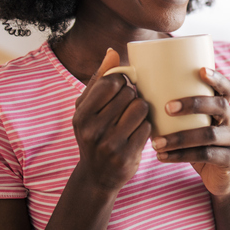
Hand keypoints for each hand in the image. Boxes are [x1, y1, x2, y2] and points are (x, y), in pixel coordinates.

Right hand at [72, 49, 151, 193]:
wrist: (96, 176)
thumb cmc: (93, 134)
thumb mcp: (87, 109)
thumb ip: (100, 80)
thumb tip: (112, 52)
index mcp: (81, 114)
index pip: (112, 82)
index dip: (123, 81)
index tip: (123, 88)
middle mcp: (92, 129)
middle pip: (129, 94)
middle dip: (133, 95)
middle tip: (130, 103)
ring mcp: (109, 144)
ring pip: (141, 108)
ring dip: (143, 110)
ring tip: (136, 115)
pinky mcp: (126, 156)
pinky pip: (148, 127)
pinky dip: (147, 127)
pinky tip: (139, 132)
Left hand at [151, 67, 229, 196]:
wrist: (218, 178)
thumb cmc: (198, 145)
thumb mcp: (193, 126)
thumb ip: (179, 111)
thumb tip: (141, 90)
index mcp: (224, 108)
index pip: (227, 88)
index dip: (217, 78)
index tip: (200, 71)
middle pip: (219, 106)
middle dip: (192, 104)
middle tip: (167, 108)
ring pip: (208, 135)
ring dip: (179, 138)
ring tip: (156, 142)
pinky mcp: (229, 160)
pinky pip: (204, 155)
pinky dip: (180, 156)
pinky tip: (162, 156)